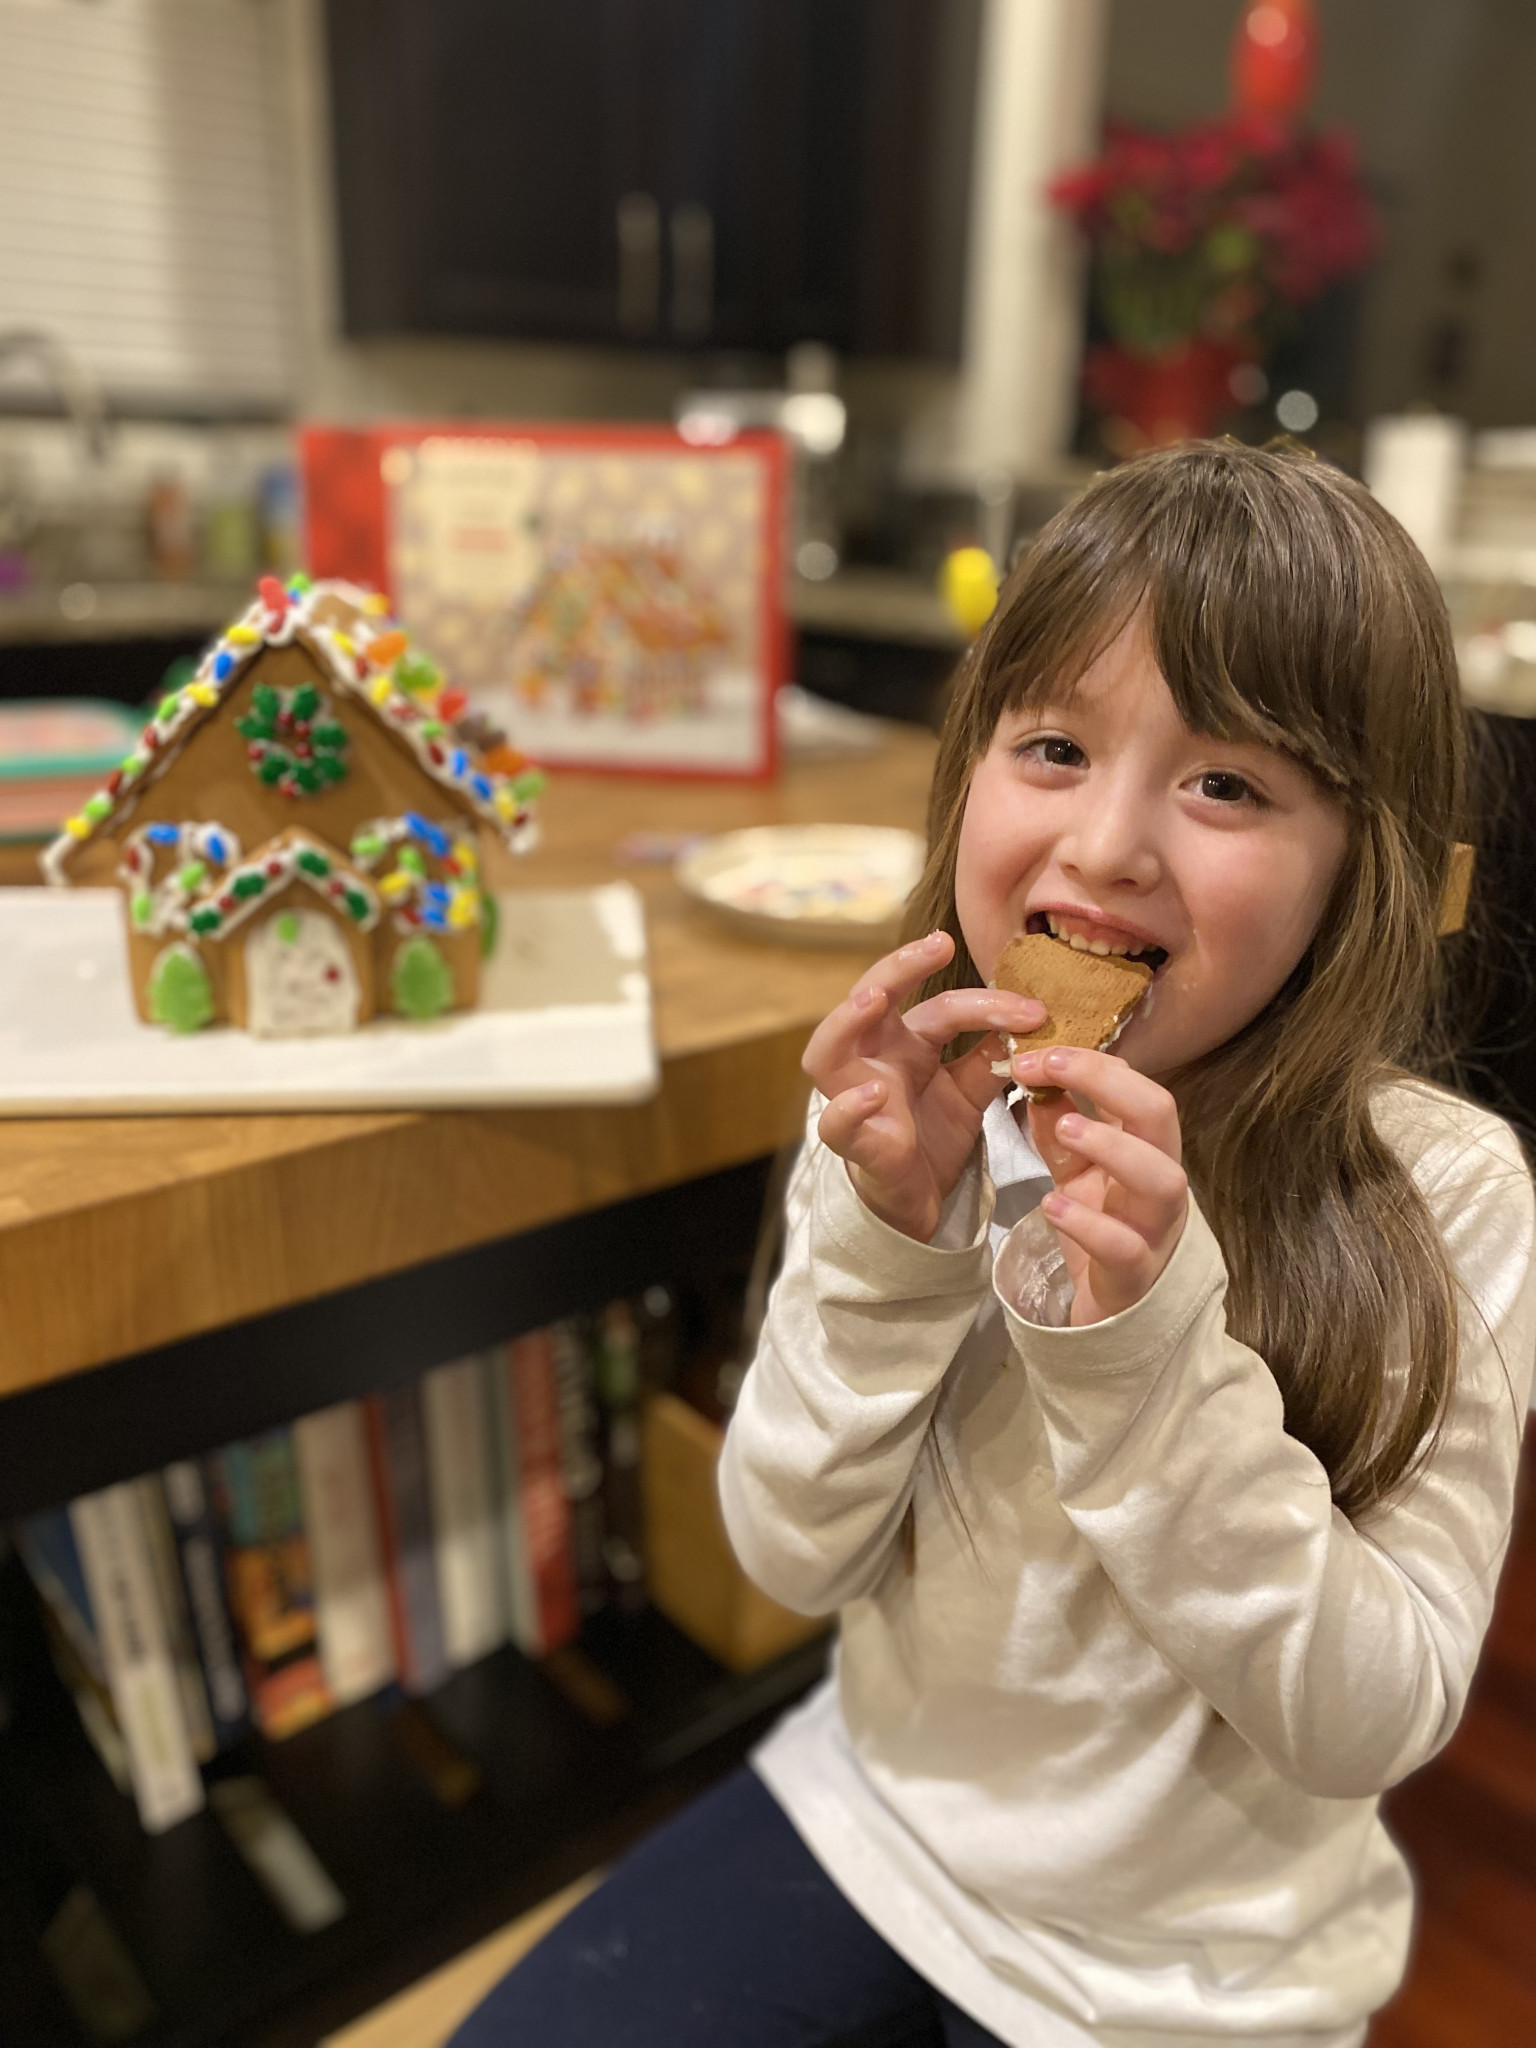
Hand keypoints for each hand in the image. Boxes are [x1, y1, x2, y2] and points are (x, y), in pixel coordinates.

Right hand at [803, 930, 1045, 1241]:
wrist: (917, 1201)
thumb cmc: (932, 1136)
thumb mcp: (970, 1093)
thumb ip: (991, 1058)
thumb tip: (1033, 1021)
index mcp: (905, 1042)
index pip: (941, 1006)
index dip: (987, 1003)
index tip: (1036, 1010)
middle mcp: (873, 1058)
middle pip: (869, 998)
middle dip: (898, 967)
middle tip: (937, 945)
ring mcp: (854, 1096)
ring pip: (825, 1049)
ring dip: (846, 1020)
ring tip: (874, 1000)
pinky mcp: (853, 1142)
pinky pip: (834, 1122)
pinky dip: (850, 1106)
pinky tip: (874, 1092)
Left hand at [1012, 1045, 1187, 1325]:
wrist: (1115, 1316)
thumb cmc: (1102, 1229)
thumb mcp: (1075, 1172)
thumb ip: (1057, 1129)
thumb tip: (1037, 1079)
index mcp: (1145, 1148)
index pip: (1136, 1087)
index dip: (1093, 1062)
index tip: (1040, 1049)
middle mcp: (1160, 1180)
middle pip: (1161, 1116)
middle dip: (1110, 1083)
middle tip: (1053, 1066)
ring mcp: (1155, 1228)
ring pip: (1162, 1180)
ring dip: (1113, 1147)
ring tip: (1067, 1128)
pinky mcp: (1137, 1274)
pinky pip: (1125, 1246)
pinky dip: (1090, 1223)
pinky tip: (1052, 1205)